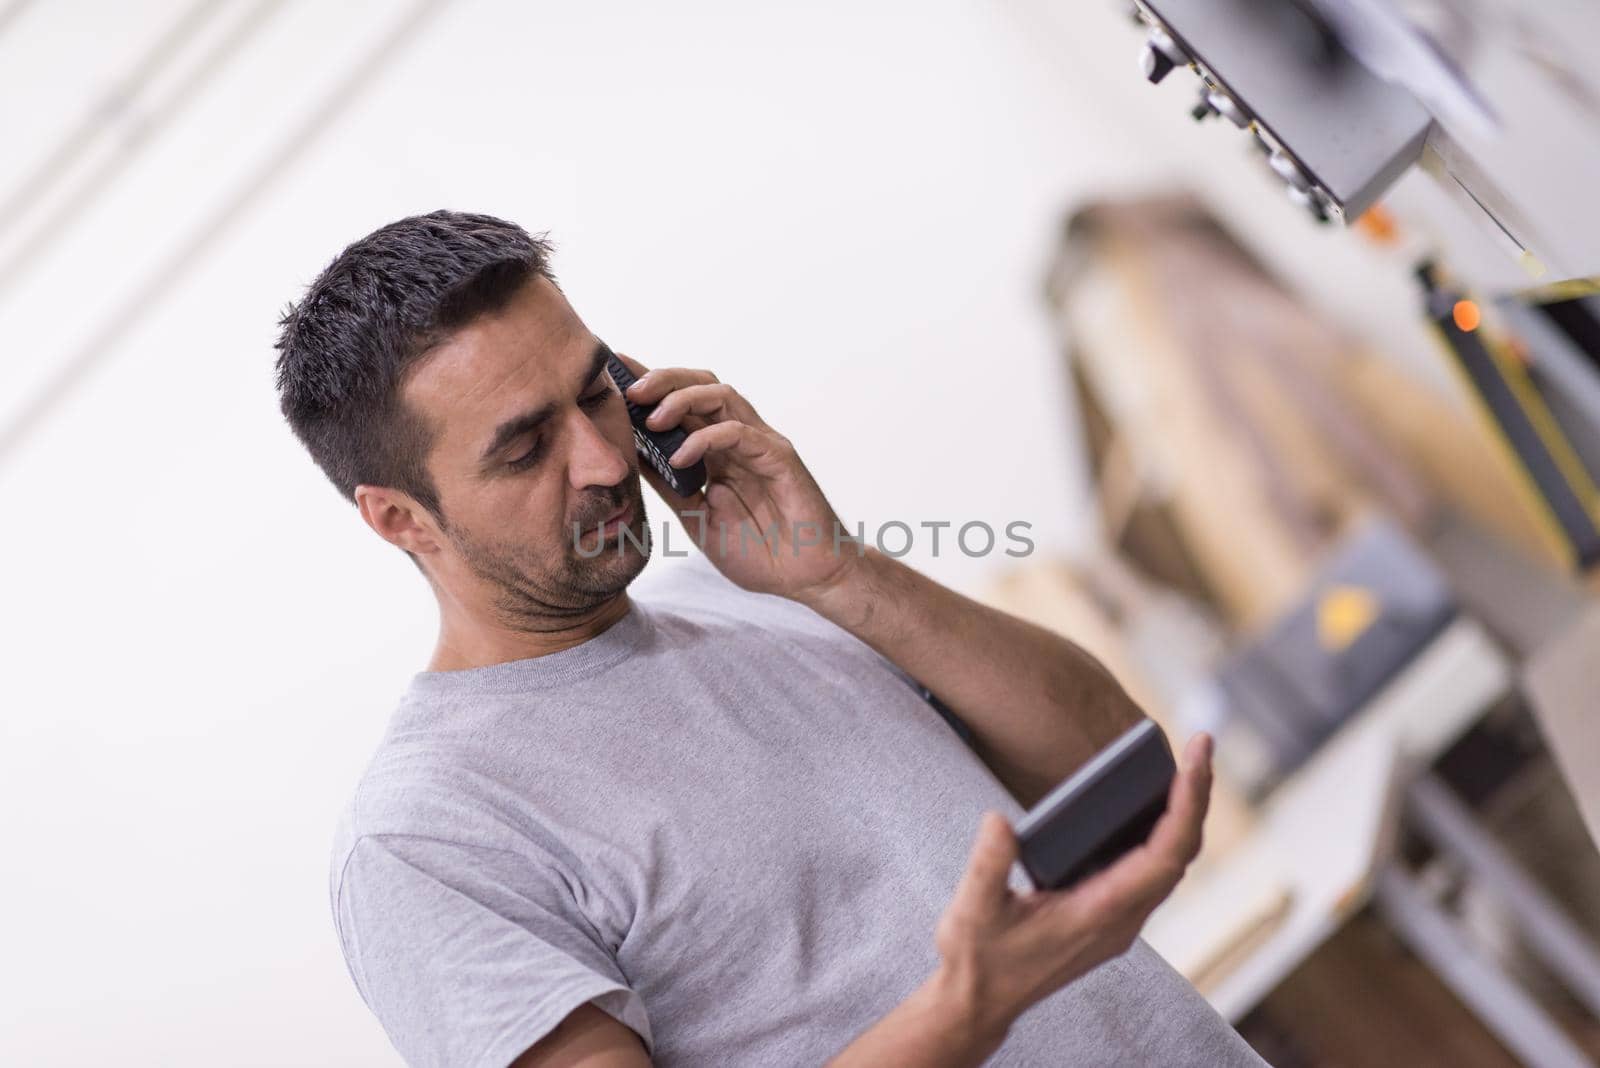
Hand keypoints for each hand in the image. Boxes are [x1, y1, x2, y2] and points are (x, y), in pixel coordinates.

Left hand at [614, 353, 858, 600]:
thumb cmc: (758, 551)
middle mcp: (740, 438)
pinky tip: (680, 458)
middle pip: (702, 385)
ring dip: (681, 399)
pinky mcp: (781, 458)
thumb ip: (669, 486)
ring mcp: (761, 444)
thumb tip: (629, 455)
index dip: (652, 383)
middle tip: (627, 389)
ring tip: (650, 418)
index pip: (684, 403)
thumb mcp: (696, 517)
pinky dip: (706, 439)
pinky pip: (740, 433)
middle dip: (662, 379)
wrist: (804, 578)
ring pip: (722, 396)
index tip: (614, 371)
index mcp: (719, 450)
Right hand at [929, 733, 1213, 1046]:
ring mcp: (1118, 921)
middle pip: (1181, 854)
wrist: (979, 1002)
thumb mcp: (972, 910)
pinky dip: (1162, 832)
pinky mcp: (1108, 918)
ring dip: (1183, 814)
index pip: (1165, 855)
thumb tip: (1000, 819)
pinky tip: (1152, 807)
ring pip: (1170, 863)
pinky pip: (1152, 871)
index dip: (1186, 805)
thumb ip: (988, 865)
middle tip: (1200, 744)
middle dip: (1195, 797)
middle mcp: (1121, 919)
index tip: (1193, 761)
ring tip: (1186, 765)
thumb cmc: (978, 958)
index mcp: (1100, 914)